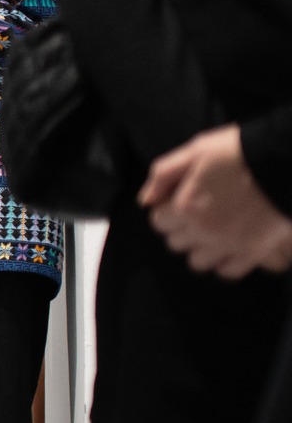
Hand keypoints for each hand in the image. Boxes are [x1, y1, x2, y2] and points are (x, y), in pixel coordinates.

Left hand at [140, 124, 291, 276]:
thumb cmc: (239, 152)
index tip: (178, 202)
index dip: (167, 211)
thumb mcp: (195, 151)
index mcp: (186, 206)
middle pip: (176, 243)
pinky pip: (228, 271)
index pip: (159, 222)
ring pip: (198, 262)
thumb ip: (163, 175)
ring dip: (200, 248)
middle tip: (197, 214)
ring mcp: (229, 244)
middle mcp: (204, 231)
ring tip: (212, 232)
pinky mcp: (254, 252)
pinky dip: (225, 263)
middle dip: (181, 229)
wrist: (287, 161)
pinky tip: (229, 247)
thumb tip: (146, 200)